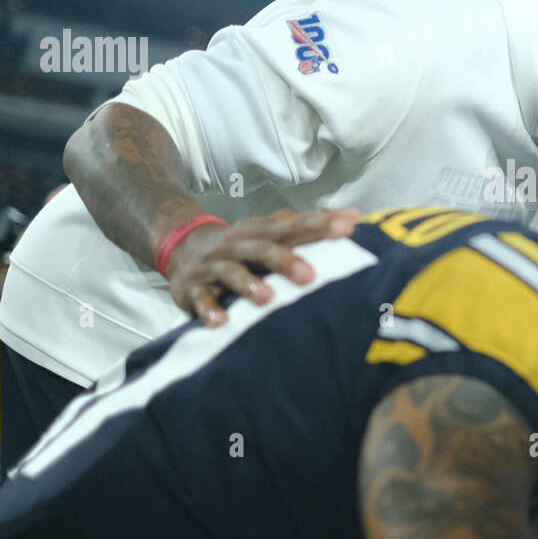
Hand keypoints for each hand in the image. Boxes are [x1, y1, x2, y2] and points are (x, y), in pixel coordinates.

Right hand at [165, 207, 358, 325]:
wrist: (183, 252)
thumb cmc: (245, 247)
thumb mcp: (272, 233)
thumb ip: (309, 226)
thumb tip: (354, 215)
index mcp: (262, 231)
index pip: (294, 225)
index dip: (319, 224)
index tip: (348, 227)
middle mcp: (238, 245)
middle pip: (263, 248)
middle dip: (286, 260)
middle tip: (311, 275)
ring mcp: (215, 266)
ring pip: (232, 272)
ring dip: (248, 284)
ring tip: (267, 298)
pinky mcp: (194, 289)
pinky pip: (201, 301)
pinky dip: (209, 311)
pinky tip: (221, 323)